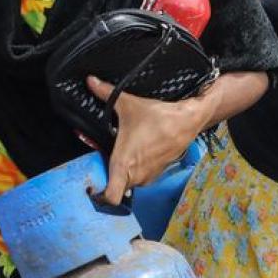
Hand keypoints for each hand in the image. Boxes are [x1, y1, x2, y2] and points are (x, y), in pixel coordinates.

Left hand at [87, 76, 204, 204]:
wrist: (187, 121)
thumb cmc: (157, 117)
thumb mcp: (127, 104)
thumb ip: (105, 93)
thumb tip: (90, 80)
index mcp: (123, 164)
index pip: (110, 197)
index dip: (99, 195)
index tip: (92, 187)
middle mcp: (136, 176)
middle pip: (116, 186)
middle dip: (109, 176)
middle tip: (103, 158)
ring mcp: (147, 176)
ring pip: (128, 180)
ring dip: (124, 171)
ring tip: (121, 151)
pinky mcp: (156, 173)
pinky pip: (140, 175)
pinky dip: (136, 168)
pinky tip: (136, 151)